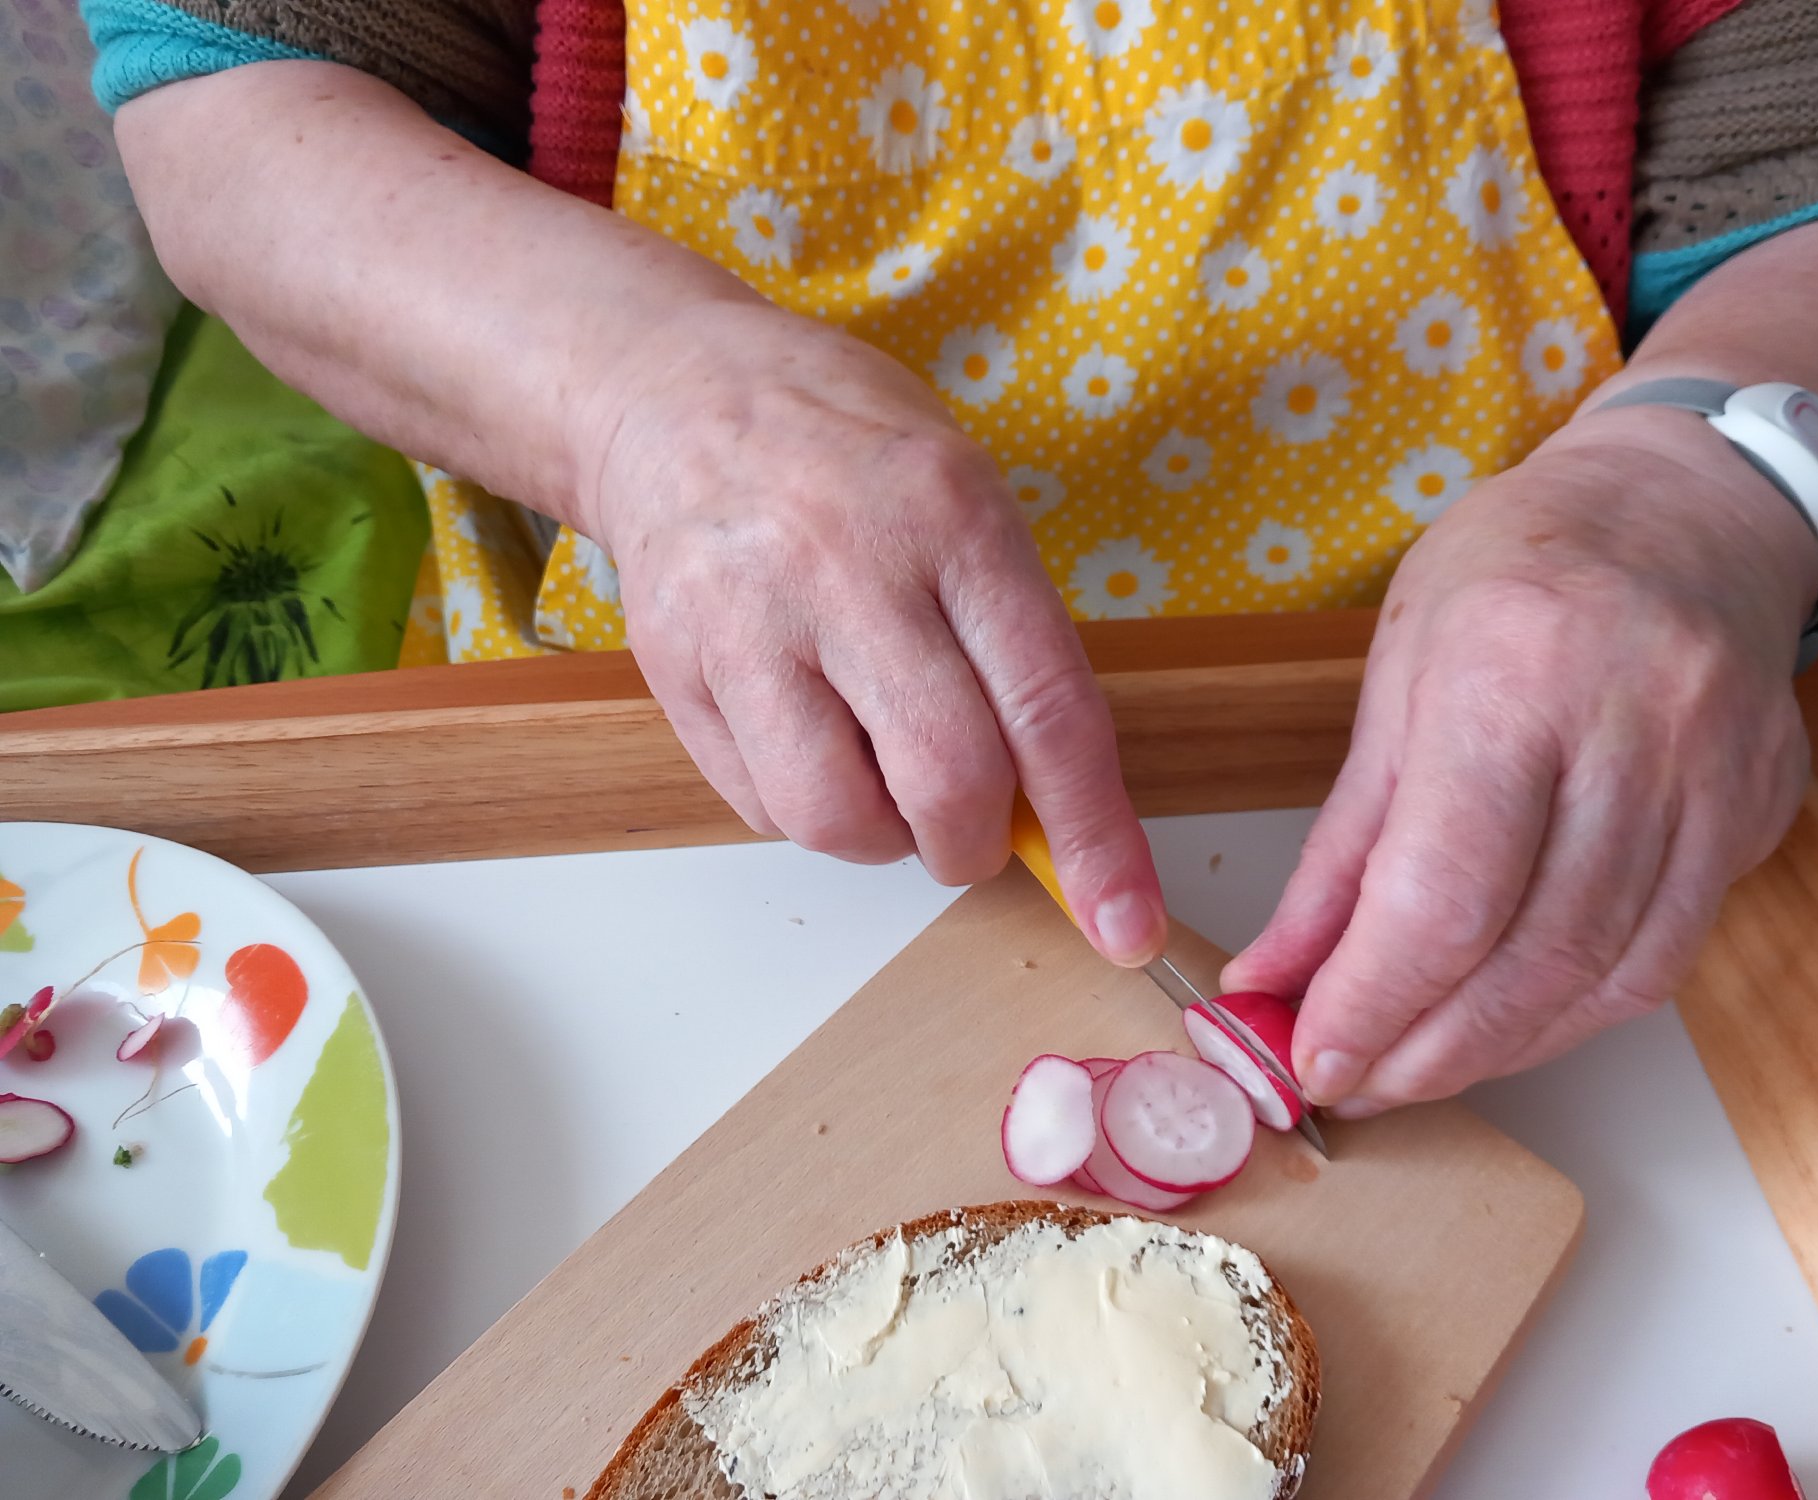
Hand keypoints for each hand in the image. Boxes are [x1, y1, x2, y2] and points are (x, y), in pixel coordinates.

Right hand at [580, 296, 1166, 962]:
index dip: (1096, 835)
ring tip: (877, 768)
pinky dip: (807, 808)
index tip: (1126, 924)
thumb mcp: (967, 502)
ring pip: (837, 818)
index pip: (1047, 709)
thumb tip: (1057, 811)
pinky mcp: (672, 667)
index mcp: (954, 518)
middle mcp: (846, 567)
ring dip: (883, 835)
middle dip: (976, 843)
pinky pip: (762, 807)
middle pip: (945, 780)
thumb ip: (1016, 647)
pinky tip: (809, 735)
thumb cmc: (849, 454)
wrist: (676, 393)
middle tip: (973, 825)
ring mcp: (746, 619)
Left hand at [1222, 406, 1817, 1112]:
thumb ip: (1340, 847)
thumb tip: (1274, 977)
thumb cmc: (1518, 570)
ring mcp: (1716, 771)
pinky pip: (1667, 955)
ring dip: (1502, 1047)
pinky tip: (1514, 1022)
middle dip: (1429, 1048)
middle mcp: (1633, 725)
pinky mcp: (1759, 810)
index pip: (1442, 895)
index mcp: (1512, 672)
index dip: (1371, 1003)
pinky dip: (1578, 1010)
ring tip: (1419, 1065)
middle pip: (1531, 953)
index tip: (1310, 1059)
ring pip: (1608, 974)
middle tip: (1355, 1082)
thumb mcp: (1394, 678)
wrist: (1685, 503)